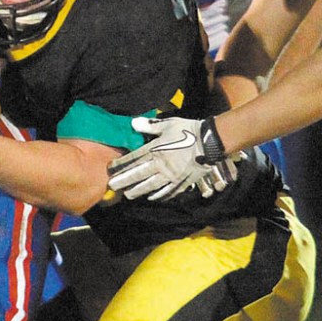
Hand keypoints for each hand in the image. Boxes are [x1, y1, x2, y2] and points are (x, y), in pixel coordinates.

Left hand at [107, 116, 236, 200]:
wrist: (211, 142)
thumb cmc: (188, 130)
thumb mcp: (168, 124)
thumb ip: (150, 125)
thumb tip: (132, 123)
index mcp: (156, 150)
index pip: (134, 159)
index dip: (121, 165)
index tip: (111, 169)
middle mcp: (162, 165)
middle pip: (139, 175)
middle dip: (124, 181)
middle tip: (112, 186)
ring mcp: (172, 175)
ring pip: (151, 186)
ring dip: (138, 191)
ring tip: (128, 195)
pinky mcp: (182, 182)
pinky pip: (168, 191)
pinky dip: (159, 195)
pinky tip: (151, 197)